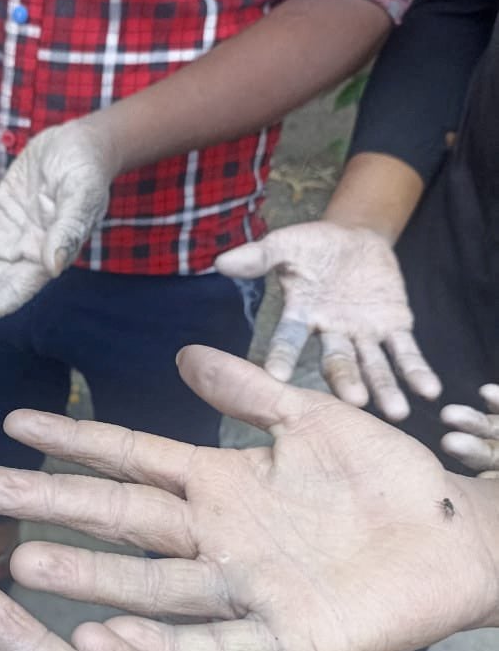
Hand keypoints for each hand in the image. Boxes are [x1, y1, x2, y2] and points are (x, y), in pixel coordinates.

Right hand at [0, 347, 498, 650]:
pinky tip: (108, 642)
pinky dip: (163, 648)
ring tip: (23, 567)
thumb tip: (181, 354)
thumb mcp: (313, 418)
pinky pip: (213, 647)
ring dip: (89, 577)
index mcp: (222, 482)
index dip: (74, 441)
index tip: (15, 425)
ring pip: (151, 585)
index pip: (132, 458)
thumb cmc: (385, 478)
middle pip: (122, 519)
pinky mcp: (282, 640)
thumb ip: (249, 390)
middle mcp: (218, 537)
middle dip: (54, 504)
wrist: (455, 540)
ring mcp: (244, 591)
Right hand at [216, 222, 440, 419]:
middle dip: (347, 381)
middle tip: (355, 401)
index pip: (288, 339)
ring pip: (374, 366)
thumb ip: (259, 256)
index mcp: (301, 316)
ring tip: (398, 410)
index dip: (282, 356)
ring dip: (385, 388)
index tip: (275, 376)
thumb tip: (221, 263)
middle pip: (338, 363)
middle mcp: (331, 334)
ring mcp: (363, 335)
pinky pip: (405, 353)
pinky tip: (429, 390)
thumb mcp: (286, 244)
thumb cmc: (313, 245)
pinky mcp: (393, 328)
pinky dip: (416, 372)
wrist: (354, 239)